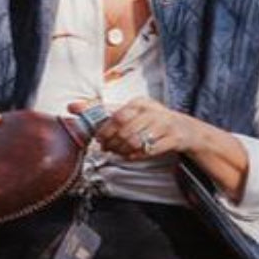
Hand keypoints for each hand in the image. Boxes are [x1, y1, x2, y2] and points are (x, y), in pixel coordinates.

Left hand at [70, 97, 199, 160]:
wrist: (186, 130)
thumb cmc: (152, 120)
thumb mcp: (132, 111)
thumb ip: (103, 110)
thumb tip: (71, 106)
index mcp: (140, 102)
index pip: (117, 115)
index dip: (104, 129)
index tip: (97, 138)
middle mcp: (153, 111)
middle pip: (125, 130)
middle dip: (112, 142)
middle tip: (106, 148)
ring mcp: (164, 125)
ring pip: (135, 142)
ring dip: (122, 150)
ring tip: (118, 152)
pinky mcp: (172, 139)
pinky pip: (148, 151)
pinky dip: (135, 156)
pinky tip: (130, 155)